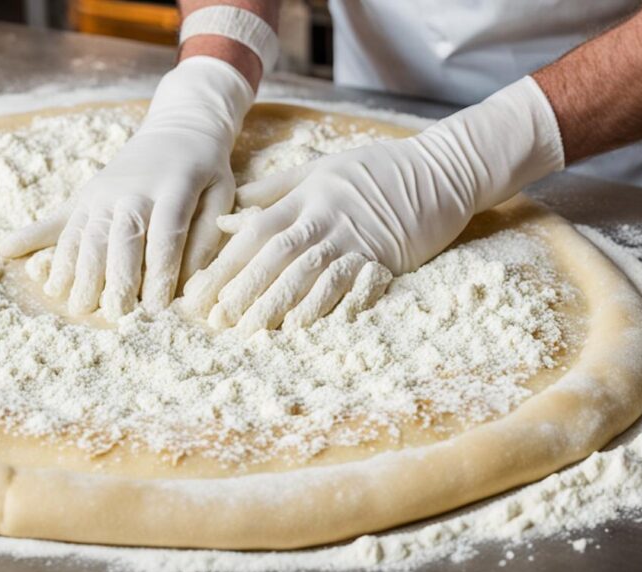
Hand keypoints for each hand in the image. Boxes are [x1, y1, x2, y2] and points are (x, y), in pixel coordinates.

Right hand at [0, 57, 253, 318]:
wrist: (179, 127)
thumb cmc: (205, 170)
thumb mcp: (221, 194)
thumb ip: (206, 235)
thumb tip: (190, 282)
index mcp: (174, 189)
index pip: (165, 236)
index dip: (161, 274)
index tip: (158, 308)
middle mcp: (133, 190)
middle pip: (120, 238)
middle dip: (116, 279)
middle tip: (115, 316)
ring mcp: (103, 192)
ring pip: (86, 232)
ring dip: (78, 271)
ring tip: (76, 305)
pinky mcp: (85, 195)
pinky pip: (59, 220)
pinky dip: (35, 238)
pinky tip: (11, 253)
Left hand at [181, 76, 564, 334]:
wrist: (442, 170)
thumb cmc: (377, 169)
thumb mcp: (320, 169)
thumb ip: (273, 191)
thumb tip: (228, 215)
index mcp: (306, 197)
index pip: (255, 232)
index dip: (225, 263)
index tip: (199, 292)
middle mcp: (325, 219)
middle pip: (276, 256)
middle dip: (244, 289)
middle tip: (215, 320)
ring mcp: (356, 240)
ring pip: (309, 274)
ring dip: (279, 304)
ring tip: (251, 331)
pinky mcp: (385, 258)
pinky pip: (351, 285)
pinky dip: (327, 306)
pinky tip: (305, 327)